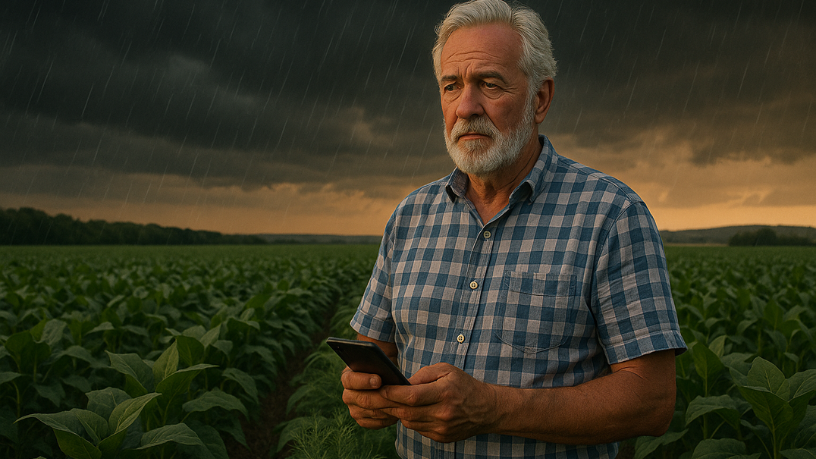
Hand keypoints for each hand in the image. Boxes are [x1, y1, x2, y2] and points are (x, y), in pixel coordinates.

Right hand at [340, 367, 398, 428]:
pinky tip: (397, 414)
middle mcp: (347, 394)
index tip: (379, 379)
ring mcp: (353, 409)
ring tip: (401, 405)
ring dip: (386, 408)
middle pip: (361, 399)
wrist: (384, 379)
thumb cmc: (383, 368)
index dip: (364, 380)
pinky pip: (373, 423)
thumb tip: (387, 370)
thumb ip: (379, 364)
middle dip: (381, 397)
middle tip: (396, 396)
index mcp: (347, 377)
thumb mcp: (380, 362)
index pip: (350, 380)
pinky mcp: (362, 420)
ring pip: (369, 412)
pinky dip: (386, 419)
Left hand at [380, 363, 498, 442]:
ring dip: (397, 412)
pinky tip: (406, 411)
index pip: (411, 396)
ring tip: (387, 402)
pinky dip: (409, 420)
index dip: (392, 393)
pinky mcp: (441, 437)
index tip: (379, 388)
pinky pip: (417, 429)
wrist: (486, 409)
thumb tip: (402, 383)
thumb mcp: (446, 370)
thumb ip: (423, 375)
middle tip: (373, 397)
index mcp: (444, 393)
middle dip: (387, 404)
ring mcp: (442, 428)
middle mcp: (443, 413)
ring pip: (409, 422)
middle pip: (406, 412)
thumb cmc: (463, 385)